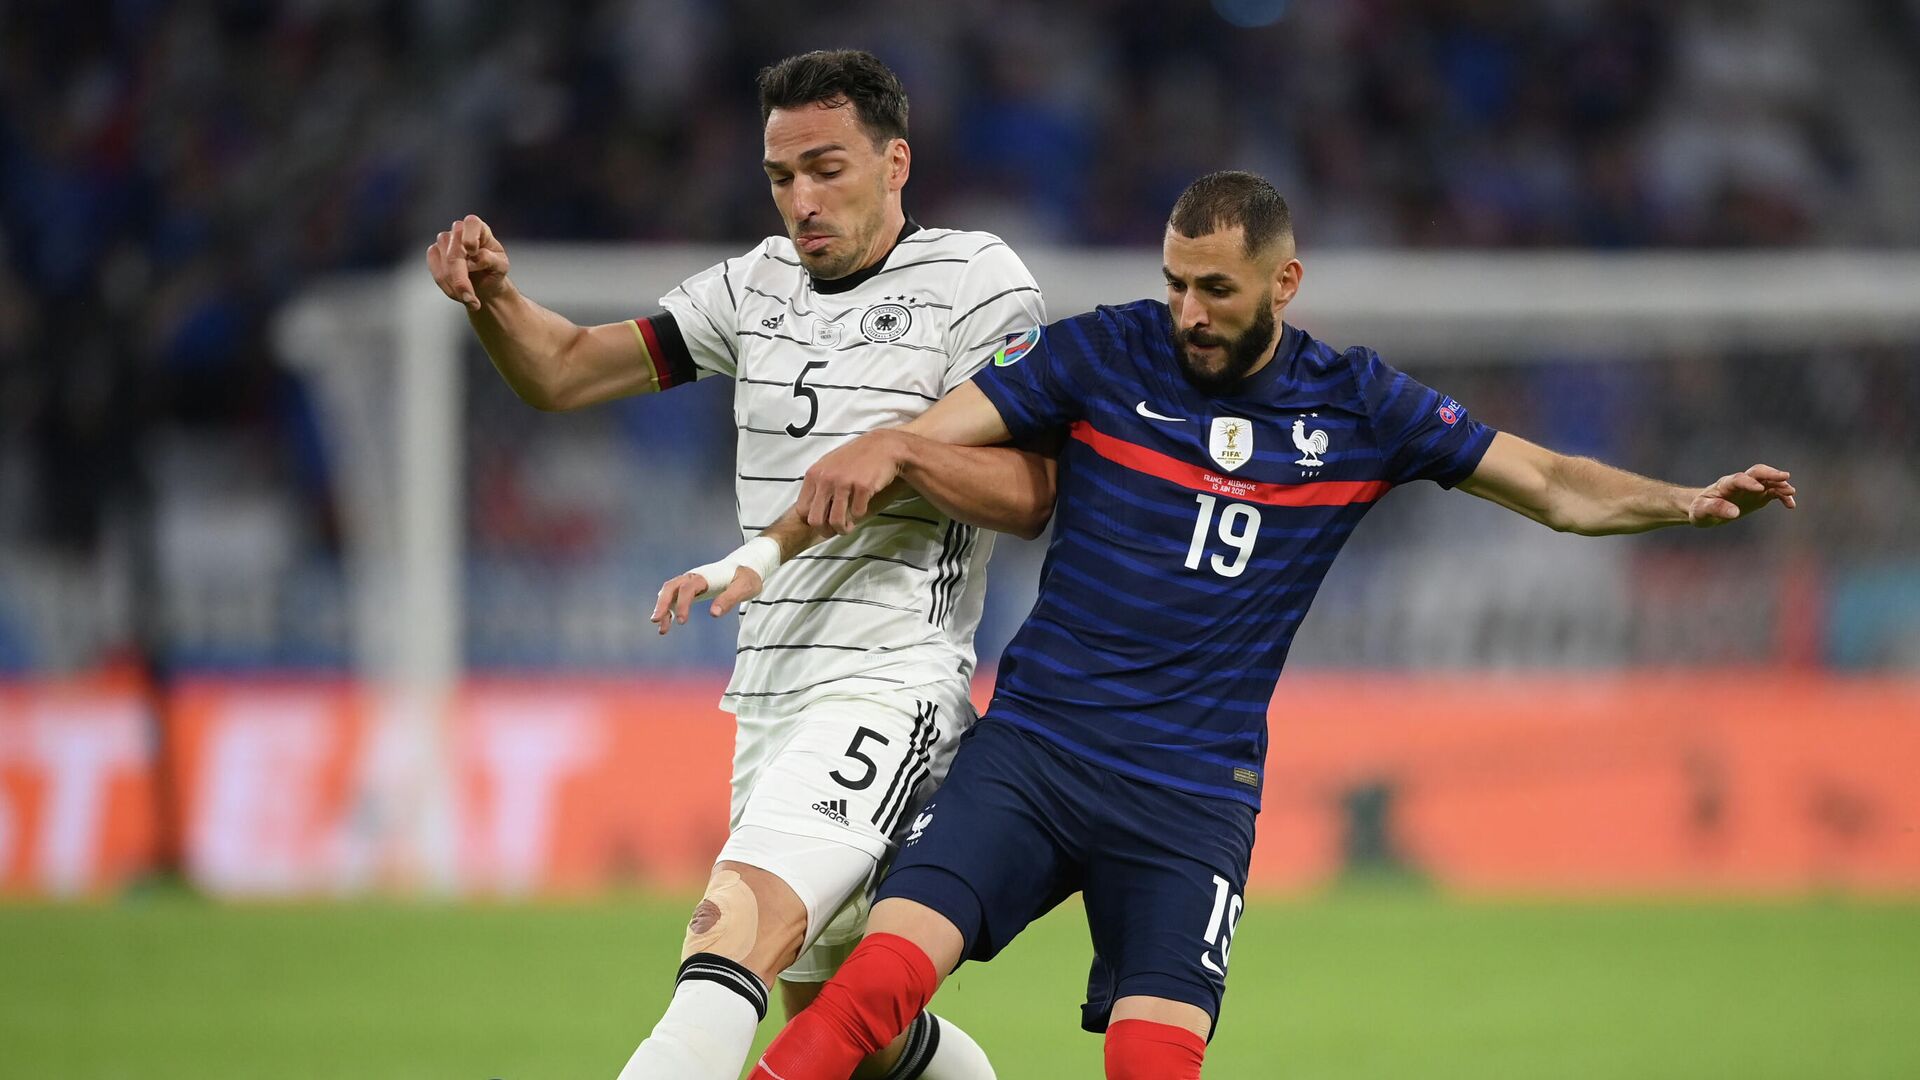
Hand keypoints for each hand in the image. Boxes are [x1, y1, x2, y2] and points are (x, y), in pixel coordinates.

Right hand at [426, 214, 510, 310]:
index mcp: (479, 228)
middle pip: (455, 253)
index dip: (470, 237)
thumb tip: (475, 258)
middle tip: (471, 298)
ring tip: (469, 299)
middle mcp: (459, 230)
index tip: (473, 252)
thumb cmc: (494, 271)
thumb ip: (491, 260)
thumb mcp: (502, 267)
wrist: (484, 284)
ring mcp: (444, 241)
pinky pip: (436, 271)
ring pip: (444, 264)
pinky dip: (447, 287)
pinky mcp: (434, 253)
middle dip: (461, 279)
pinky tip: (459, 294)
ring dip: (455, 286)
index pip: (472, 223)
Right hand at [649, 567, 763, 635]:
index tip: (681, 621)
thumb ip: (729, 599)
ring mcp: (690, 583)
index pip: (688, 588)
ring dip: (662, 608)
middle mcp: (693, 577)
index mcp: (705, 576)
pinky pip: (674, 598)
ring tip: (662, 629)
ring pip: (669, 593)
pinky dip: (668, 610)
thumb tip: (714, 614)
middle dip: (662, 603)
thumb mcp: (744, 587)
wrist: (746, 568)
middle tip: (656, 620)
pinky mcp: (691, 590)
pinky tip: (666, 625)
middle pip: (671, 587)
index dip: (682, 603)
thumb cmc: (747, 577)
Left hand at [800, 429, 909, 534]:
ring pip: (836, 521)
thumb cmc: (854, 457)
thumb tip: (810, 510)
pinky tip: (860, 509)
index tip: (822, 522)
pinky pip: (857, 513)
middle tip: (834, 530)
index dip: (811, 521)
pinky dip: (859, 516)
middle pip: (815, 520)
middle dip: (825, 531)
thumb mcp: (828, 466)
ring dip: (843, 529)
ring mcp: (844, 483)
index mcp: (814, 474)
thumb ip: (817, 485)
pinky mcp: (862, 487)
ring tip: (848, 527)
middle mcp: (826, 479)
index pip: (802, 509)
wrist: (882, 446)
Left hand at [1689, 465, 1796, 526]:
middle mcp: (1740, 483)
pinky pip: (1773, 492)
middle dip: (1770, 473)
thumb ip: (1716, 509)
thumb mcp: (1702, 511)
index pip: (1738, 479)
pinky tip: (1791, 505)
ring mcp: (1751, 488)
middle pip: (1757, 472)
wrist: (1705, 509)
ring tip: (1791, 492)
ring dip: (1780, 484)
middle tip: (1785, 476)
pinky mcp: (1759, 495)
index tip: (1758, 489)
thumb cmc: (1700, 509)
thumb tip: (1735, 513)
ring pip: (1768, 481)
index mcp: (1725, 485)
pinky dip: (1783, 496)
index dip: (1748, 483)